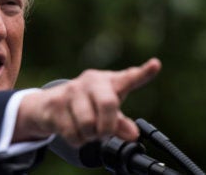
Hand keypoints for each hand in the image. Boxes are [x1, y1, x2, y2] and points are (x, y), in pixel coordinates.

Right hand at [14, 58, 160, 145]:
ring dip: (90, 136)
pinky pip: (72, 132)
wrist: (49, 104)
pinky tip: (75, 132)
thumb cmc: (87, 104)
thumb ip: (121, 123)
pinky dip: (77, 140)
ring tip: (88, 131)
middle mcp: (91, 81)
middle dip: (108, 126)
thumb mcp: (107, 113)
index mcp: (110, 81)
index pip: (129, 77)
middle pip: (108, 104)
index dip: (144, 73)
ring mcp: (72, 90)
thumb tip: (133, 134)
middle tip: (104, 132)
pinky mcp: (55, 103)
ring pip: (88, 124)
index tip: (156, 65)